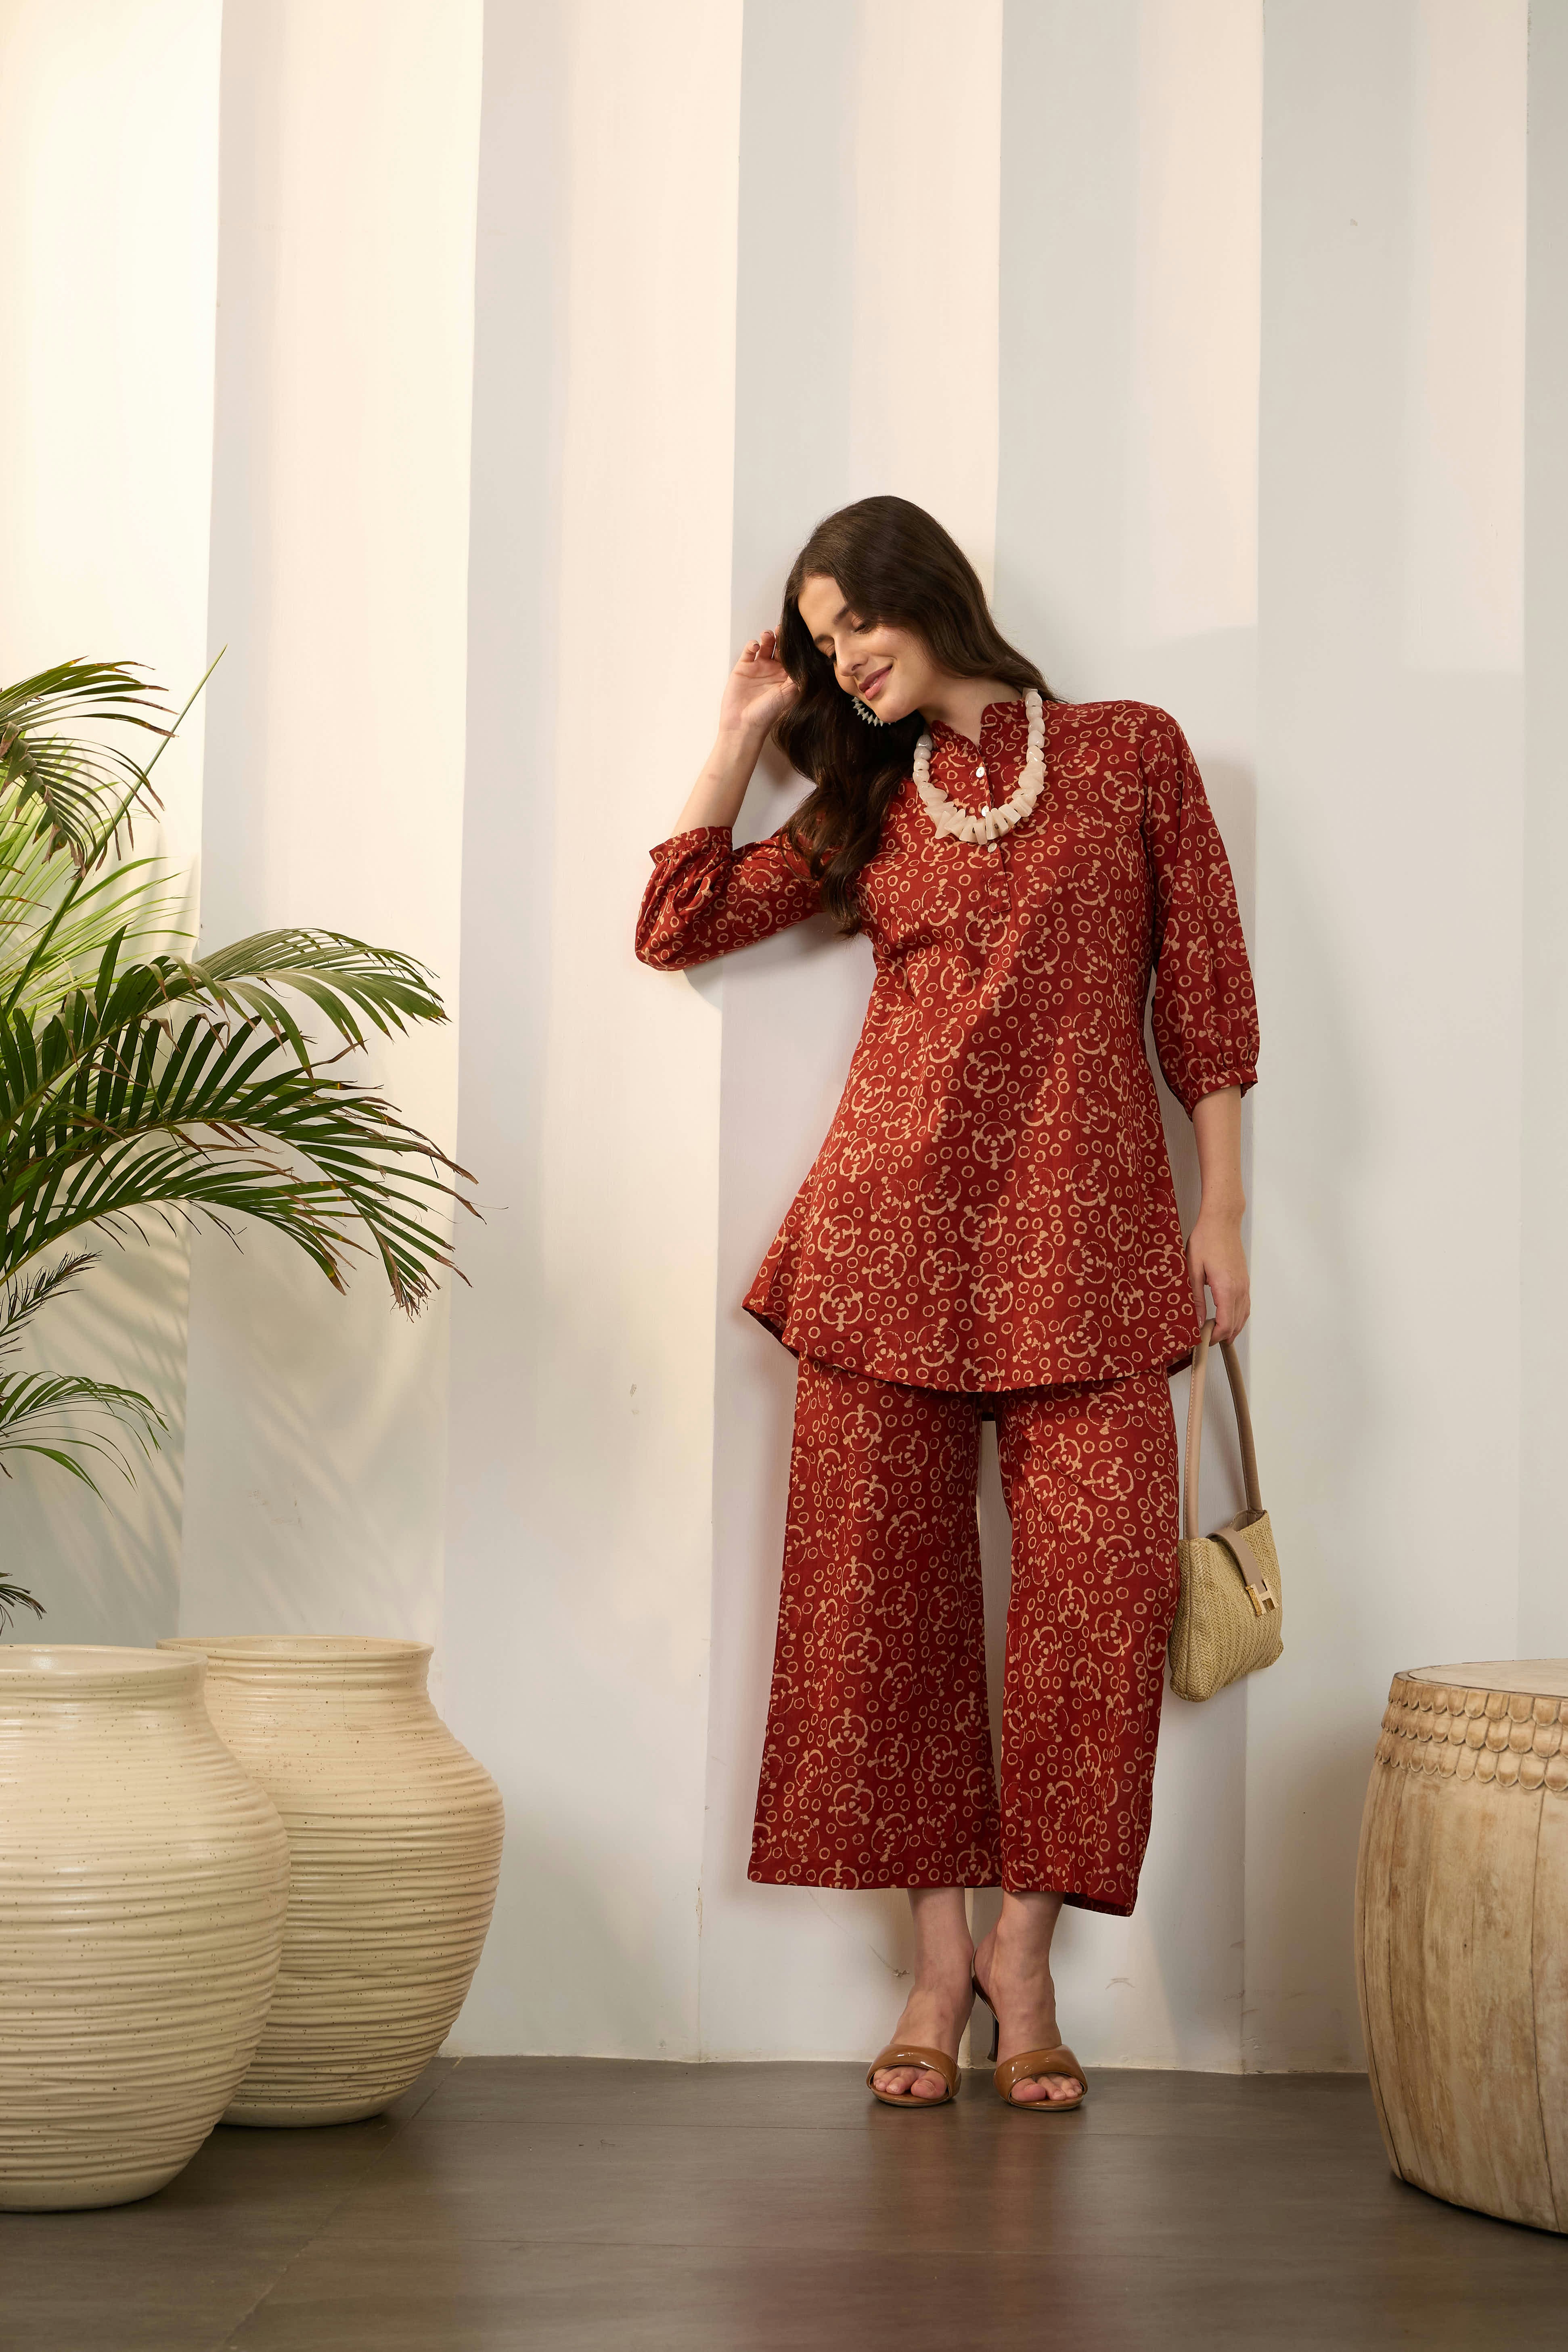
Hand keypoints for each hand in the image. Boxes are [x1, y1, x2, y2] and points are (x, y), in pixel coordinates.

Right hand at [717, 628, 797, 740]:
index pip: (793, 655)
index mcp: (787, 676)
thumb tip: (810, 660)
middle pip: (779, 646)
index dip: (794, 645)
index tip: (796, 634)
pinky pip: (749, 650)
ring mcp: (758, 668)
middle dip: (781, 636)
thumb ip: (799, 676)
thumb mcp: (789, 693)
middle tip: (782, 629)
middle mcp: (774, 670)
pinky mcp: (743, 667)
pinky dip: (752, 644)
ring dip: (767, 637)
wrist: (743, 725)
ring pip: (765, 645)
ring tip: (768, 635)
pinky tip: (755, 646)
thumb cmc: (767, 714)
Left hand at [1186, 1209, 1249, 1343]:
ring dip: (1231, 1330)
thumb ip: (1196, 1298)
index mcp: (1226, 1288)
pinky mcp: (1245, 1281)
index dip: (1214, 1337)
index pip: (1225, 1324)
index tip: (1201, 1340)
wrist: (1222, 1221)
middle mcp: (1239, 1289)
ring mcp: (1245, 1285)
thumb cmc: (1206, 1240)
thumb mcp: (1193, 1269)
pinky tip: (1229, 1321)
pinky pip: (1245, 1306)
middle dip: (1221, 1337)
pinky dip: (1238, 1318)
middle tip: (1204, 1340)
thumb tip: (1197, 1321)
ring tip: (1215, 1337)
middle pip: (1235, 1324)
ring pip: (1243, 1317)